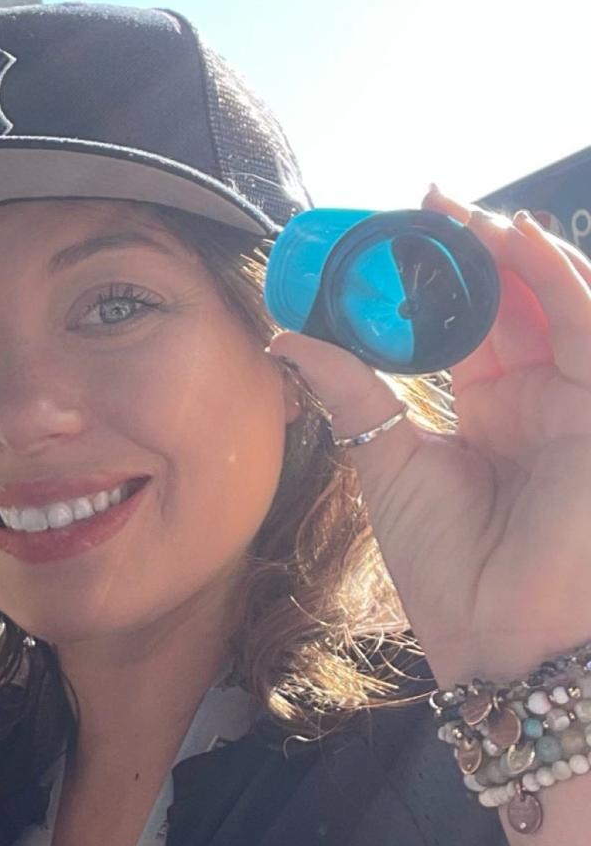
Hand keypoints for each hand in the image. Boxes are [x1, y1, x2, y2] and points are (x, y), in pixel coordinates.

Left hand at [267, 193, 590, 688]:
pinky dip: (559, 277)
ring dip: (514, 252)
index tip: (398, 231)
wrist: (500, 639)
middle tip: (430, 206)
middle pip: (515, 301)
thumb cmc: (451, 570)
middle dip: (475, 249)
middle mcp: (540, 400)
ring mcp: (576, 404)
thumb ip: (350, 390)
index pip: (470, 323)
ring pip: (558, 301)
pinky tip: (519, 240)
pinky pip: (588, 327)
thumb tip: (286, 334)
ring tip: (464, 215)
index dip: (439, 275)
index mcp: (493, 413)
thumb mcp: (387, 461)